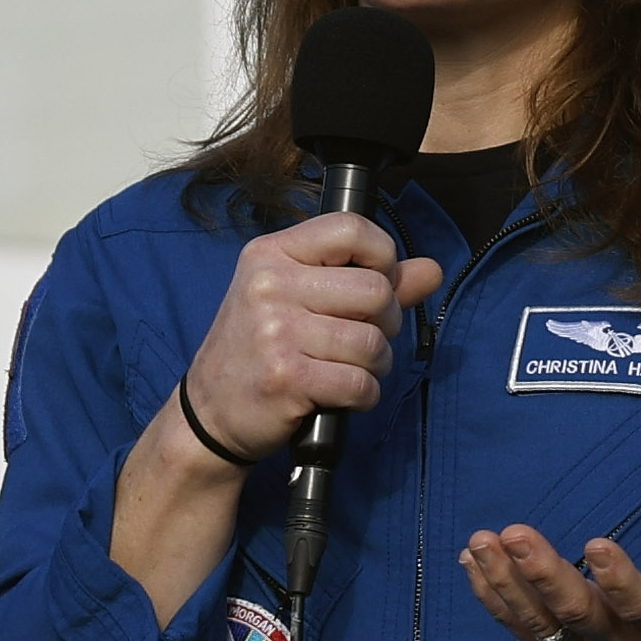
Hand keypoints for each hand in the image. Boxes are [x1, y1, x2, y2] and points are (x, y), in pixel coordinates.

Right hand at [114, 211, 446, 614]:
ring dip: (377, 364)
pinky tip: (345, 396)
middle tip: (365, 339)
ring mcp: (275, 331)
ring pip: (372, 341)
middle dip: (386, 322)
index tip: (378, 282)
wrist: (208, 413)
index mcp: (271, 253)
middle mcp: (269, 285)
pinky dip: (365, 396)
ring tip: (352, 369)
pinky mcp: (285, 378)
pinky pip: (360, 383)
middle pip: (375, 290)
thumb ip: (369, 280)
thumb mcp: (300, 299)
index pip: (351, 228)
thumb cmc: (259, 350)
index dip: (383, 257)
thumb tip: (431, 270)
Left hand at [462, 451, 640, 640]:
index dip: (619, 578)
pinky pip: (522, 630)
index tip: (597, 544)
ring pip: (541, 622)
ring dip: (507, 583)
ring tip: (480, 543)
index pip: (640, 603)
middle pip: (577, 613)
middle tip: (514, 535)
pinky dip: (495, 599)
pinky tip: (473, 563)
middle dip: (543, 575)